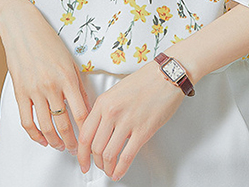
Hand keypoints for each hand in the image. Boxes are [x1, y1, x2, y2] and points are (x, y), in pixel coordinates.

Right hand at [0, 0, 91, 154]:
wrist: (21, 27)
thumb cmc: (48, 40)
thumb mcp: (70, 61)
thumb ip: (78, 85)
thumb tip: (85, 107)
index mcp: (67, 77)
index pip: (81, 113)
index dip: (87, 131)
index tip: (91, 140)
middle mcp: (51, 86)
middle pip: (64, 124)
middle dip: (73, 142)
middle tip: (78, 151)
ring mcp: (34, 90)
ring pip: (46, 126)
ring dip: (55, 141)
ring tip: (61, 147)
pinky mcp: (19, 91)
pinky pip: (27, 121)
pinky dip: (35, 134)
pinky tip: (42, 139)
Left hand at [77, 60, 184, 180]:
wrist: (167, 75)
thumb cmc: (145, 81)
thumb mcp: (116, 91)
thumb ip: (105, 110)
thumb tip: (99, 130)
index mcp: (103, 102)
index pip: (84, 133)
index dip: (81, 152)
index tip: (81, 159)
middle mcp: (112, 112)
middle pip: (94, 147)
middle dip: (94, 162)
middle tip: (96, 166)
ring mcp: (127, 122)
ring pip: (108, 154)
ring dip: (107, 167)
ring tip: (109, 170)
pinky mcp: (143, 130)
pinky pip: (127, 156)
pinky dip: (121, 168)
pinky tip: (119, 172)